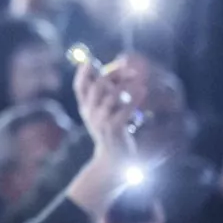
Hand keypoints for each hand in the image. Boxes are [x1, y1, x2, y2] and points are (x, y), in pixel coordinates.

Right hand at [66, 62, 137, 221]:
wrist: (113, 161)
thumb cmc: (111, 133)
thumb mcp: (104, 113)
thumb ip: (106, 94)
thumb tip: (113, 72)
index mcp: (85, 108)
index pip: (79, 87)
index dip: (83, 73)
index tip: (90, 61)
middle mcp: (90, 113)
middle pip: (96, 87)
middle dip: (112, 74)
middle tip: (128, 68)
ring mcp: (101, 122)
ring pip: (110, 97)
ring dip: (125, 85)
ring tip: (138, 79)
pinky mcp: (114, 129)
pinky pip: (123, 110)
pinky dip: (133, 99)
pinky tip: (142, 90)